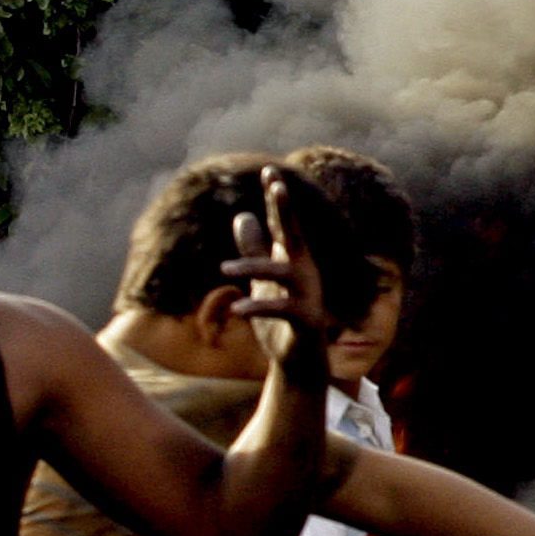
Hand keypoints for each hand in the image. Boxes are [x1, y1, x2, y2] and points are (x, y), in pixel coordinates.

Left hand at [224, 172, 377, 390]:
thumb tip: (243, 215)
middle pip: (294, 235)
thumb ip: (256, 249)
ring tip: (226, 269)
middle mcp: (305, 272)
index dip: (277, 199)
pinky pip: (282, 308)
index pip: (284, 224)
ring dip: (254, 266)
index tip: (270, 171)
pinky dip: (258, 307)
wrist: (298, 363)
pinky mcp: (306, 320)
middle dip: (286, 210)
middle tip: (278, 186)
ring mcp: (308, 295)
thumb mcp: (261, 281)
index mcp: (293, 260)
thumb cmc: (279, 319)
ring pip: (283, 272)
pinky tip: (236, 309)